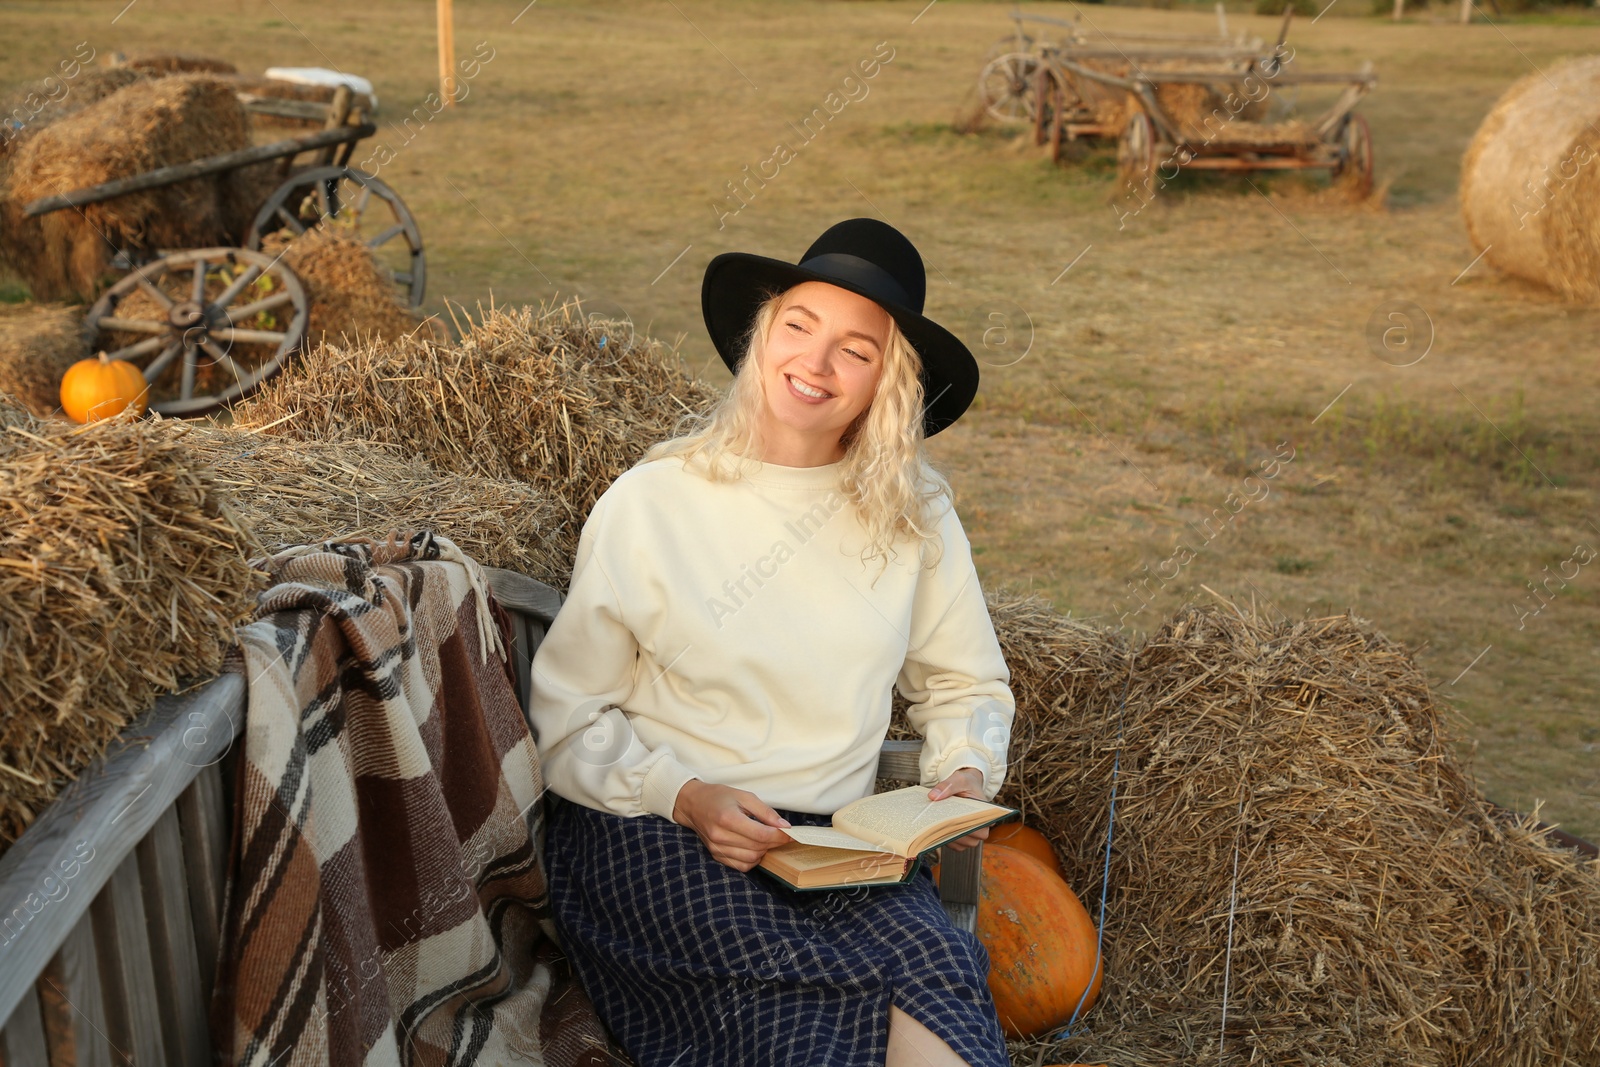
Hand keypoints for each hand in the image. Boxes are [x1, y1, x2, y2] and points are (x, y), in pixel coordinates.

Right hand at [672, 779, 792, 870]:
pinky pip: (741, 865)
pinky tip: (754, 847)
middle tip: (781, 834)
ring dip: (764, 851)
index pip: (761, 835)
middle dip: (774, 843)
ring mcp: (717, 848)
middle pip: (757, 847)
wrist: (693, 804)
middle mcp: (720, 836)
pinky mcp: (716, 855)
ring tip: (766, 839)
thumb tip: (785, 826)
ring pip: (751, 859)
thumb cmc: (719, 797)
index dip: (779, 836)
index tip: (790, 833)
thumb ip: (766, 812)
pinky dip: (752, 859)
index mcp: (727, 818)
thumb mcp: (745, 796)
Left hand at [928, 767, 989, 852]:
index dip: (967, 826)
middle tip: (939, 824)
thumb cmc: (965, 783)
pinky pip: (955, 845)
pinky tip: (936, 830)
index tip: (952, 821)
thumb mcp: (958, 780)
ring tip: (935, 827)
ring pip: (963, 844)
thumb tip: (933, 797)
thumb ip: (946, 786)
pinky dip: (946, 840)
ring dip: (949, 838)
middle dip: (955, 833)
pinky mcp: (962, 837)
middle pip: (972, 839)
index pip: (981, 826)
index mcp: (986, 812)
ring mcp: (972, 834)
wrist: (963, 785)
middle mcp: (982, 826)